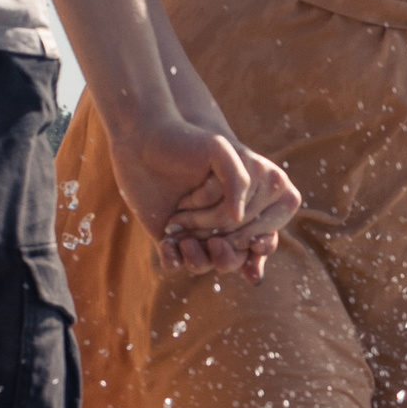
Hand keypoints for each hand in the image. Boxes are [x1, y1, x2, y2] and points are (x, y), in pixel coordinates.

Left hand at [110, 117, 299, 279]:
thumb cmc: (186, 142)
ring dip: (199, 258)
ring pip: (209, 264)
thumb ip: (239, 179)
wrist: (143, 142)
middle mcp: (227, 222)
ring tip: (184, 236)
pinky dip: (174, 259)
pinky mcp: (171, 239)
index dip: (255, 238)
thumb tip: (238, 216)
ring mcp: (199, 233)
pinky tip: (168, 241)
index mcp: (250, 203)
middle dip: (221, 243)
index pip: (263, 236)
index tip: (245, 232)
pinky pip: (176, 265)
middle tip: (205, 226)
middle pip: (236, 254)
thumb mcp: (220, 151)